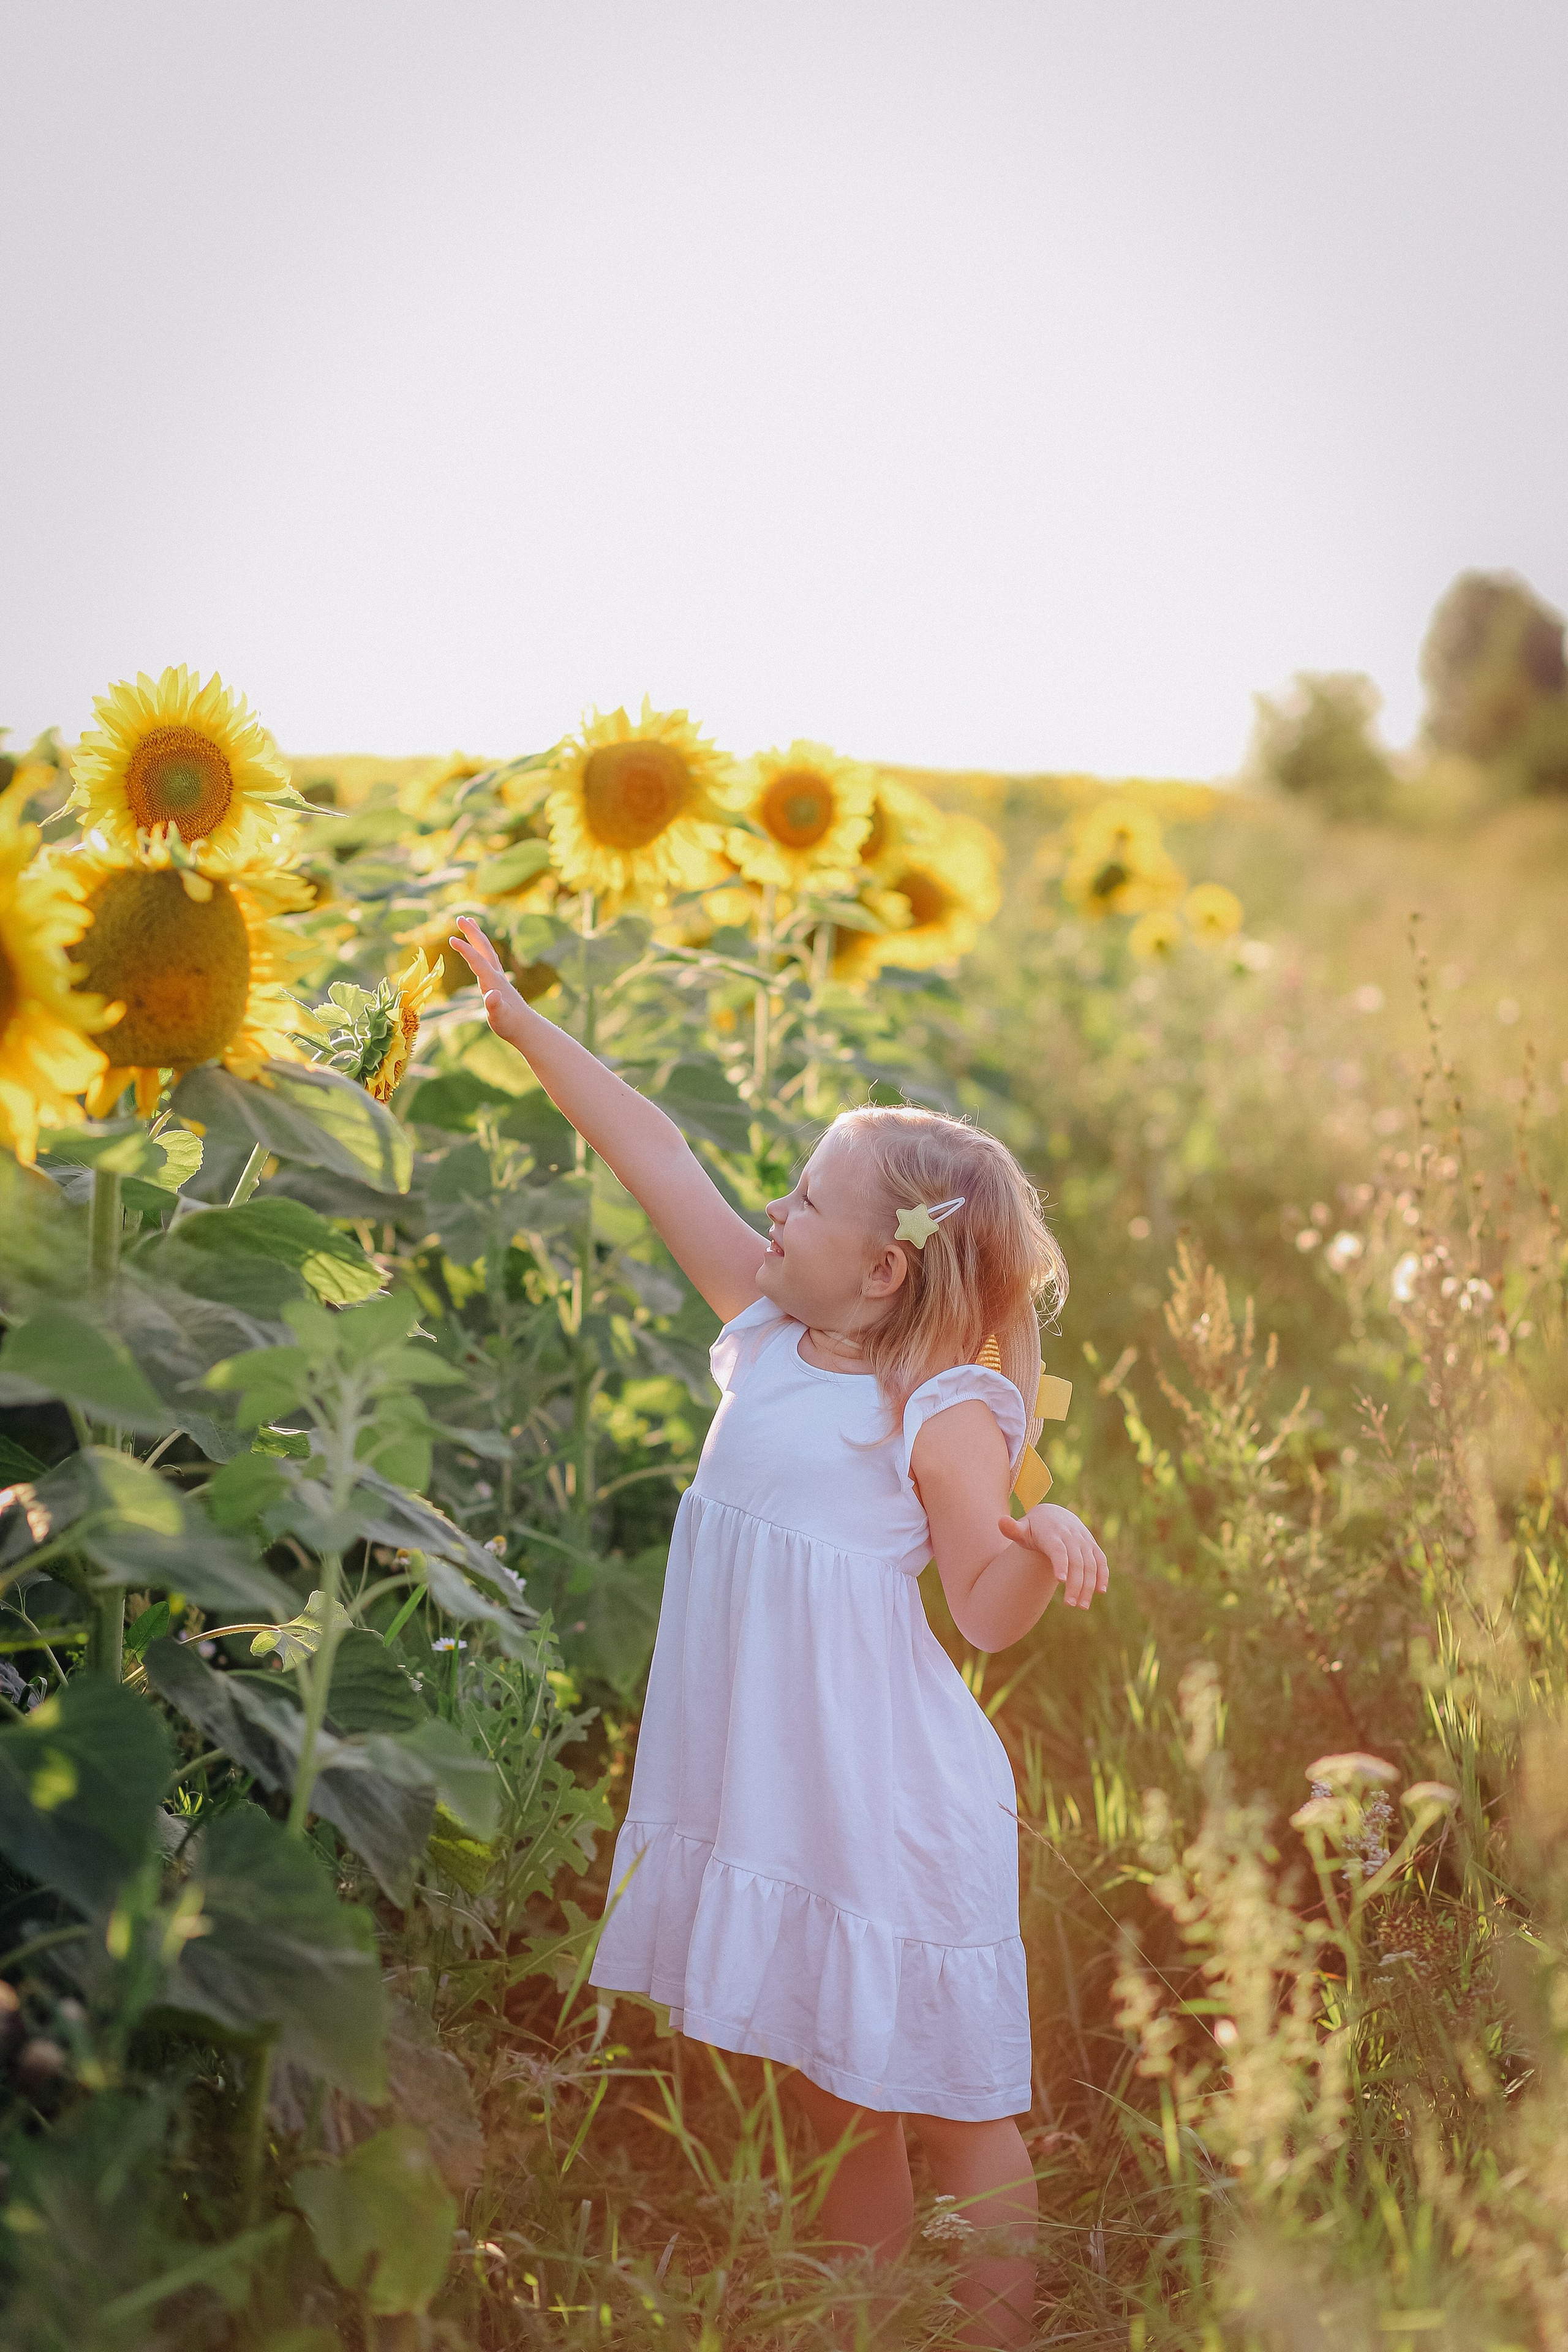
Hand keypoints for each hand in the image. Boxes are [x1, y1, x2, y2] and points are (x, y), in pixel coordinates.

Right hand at [447, 917, 528, 1042]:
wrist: (525, 1027)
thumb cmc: (510, 1024)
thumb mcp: (500, 1017)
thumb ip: (495, 1006)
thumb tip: (492, 995)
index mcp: (493, 981)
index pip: (478, 961)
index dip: (465, 950)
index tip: (452, 939)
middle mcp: (496, 974)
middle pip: (484, 948)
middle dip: (472, 933)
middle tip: (460, 917)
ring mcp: (497, 976)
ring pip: (487, 950)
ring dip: (477, 935)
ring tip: (469, 922)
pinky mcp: (497, 980)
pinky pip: (487, 958)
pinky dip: (480, 947)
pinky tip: (477, 946)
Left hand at [996, 1503, 1107, 1610]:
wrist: (1053, 1515)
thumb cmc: (1033, 1528)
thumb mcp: (1022, 1527)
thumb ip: (1012, 1529)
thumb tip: (1000, 1522)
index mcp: (1052, 1533)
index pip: (1058, 1549)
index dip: (1061, 1563)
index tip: (1060, 1580)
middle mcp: (1070, 1536)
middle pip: (1076, 1561)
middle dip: (1076, 1584)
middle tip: (1070, 1605)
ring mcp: (1083, 1541)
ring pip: (1091, 1564)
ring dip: (1089, 1585)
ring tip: (1082, 1606)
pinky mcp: (1092, 1546)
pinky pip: (1101, 1561)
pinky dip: (1102, 1575)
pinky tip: (1100, 1591)